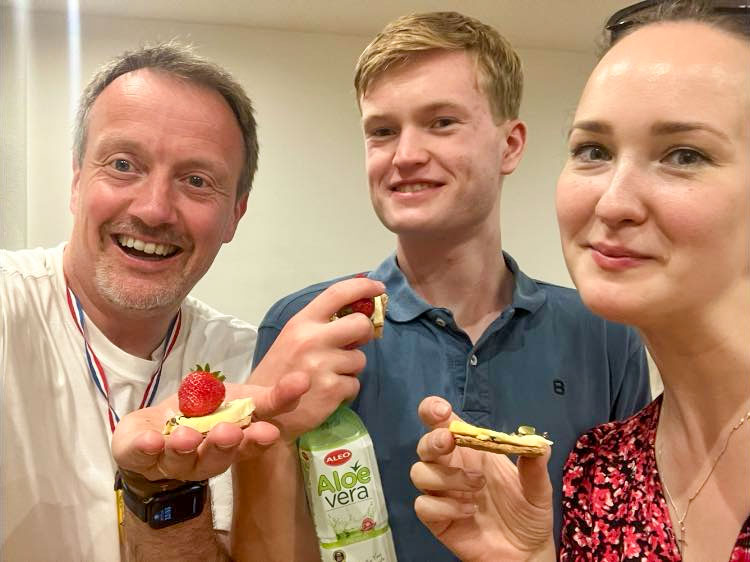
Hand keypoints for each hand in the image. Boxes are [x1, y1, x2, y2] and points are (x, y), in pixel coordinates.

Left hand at [112, 372, 309, 481]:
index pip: (249, 446)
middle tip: (227, 432)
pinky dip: (145, 449)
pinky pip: (140, 456)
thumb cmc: (206, 414)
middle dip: (222, 445)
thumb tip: (306, 379)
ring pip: (180, 460)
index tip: (268, 432)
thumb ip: (272, 397)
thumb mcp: (242, 399)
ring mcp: (171, 461)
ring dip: (185, 448)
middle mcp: (204, 459)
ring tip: (186, 435)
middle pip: (216, 458)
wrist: (159, 429)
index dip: (257, 441)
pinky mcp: (139, 456)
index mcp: (232, 446)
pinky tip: (151, 441)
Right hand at [249, 277, 384, 439]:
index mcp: (301, 323)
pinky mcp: (332, 390)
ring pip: (360, 359)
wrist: (262, 410)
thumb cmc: (280, 372)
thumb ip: (321, 327)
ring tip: (329, 376)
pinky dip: (346, 391)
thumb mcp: (292, 339)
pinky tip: (327, 394)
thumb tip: (359, 318)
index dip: (363, 287)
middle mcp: (312, 340)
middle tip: (356, 343)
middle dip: (365, 334)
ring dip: (350, 369)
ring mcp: (322, 365)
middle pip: (361, 325)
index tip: (378, 287)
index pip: (337, 293)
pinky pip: (355, 384)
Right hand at [410, 396, 555, 561]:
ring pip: (419, 473)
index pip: (442, 423)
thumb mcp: (538, 489)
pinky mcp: (437, 519)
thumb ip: (535, 467)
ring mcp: (442, 494)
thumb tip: (539, 444)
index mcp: (471, 451)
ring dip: (446, 477)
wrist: (526, 553)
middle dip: (432, 440)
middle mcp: (452, 468)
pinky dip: (445, 506)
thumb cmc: (528, 513)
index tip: (441, 411)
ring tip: (477, 487)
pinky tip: (469, 511)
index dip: (433, 411)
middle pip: (424, 445)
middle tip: (450, 442)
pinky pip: (424, 506)